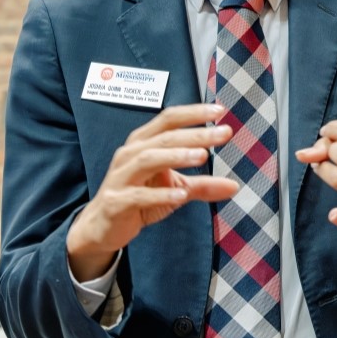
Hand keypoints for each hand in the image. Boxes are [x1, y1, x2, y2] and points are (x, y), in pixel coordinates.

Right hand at [66, 104, 237, 280]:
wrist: (102, 227)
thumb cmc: (139, 198)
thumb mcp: (175, 190)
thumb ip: (203, 186)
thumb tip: (234, 186)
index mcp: (143, 143)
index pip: (169, 119)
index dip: (193, 113)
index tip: (220, 111)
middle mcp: (130, 154)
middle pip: (164, 137)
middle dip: (196, 134)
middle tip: (224, 133)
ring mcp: (120, 177)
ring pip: (147, 159)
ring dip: (176, 156)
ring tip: (202, 156)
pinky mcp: (116, 202)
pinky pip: (138, 195)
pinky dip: (160, 194)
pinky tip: (181, 195)